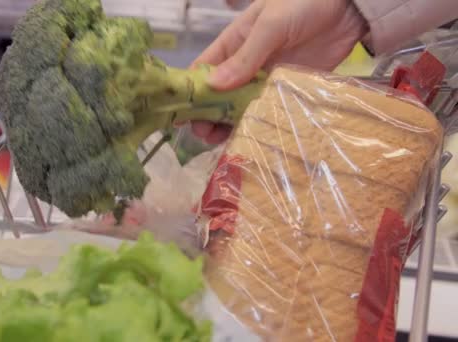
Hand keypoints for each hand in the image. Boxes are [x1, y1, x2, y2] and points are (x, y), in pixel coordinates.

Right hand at [190, 0, 367, 143]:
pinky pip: (269, 111)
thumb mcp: (270, 25)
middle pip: (219, 95)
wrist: (350, 6)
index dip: (190, 92)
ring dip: (230, 124)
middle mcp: (246, 65)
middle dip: (208, 115)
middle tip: (204, 135)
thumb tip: (212, 86)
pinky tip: (252, 140)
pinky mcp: (289, 90)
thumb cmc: (303, 3)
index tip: (182, 115)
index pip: (203, 70)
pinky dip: (259, 125)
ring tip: (222, 143)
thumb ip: (245, 56)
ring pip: (241, 107)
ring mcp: (268, 79)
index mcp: (234, 44)